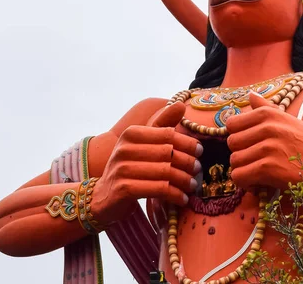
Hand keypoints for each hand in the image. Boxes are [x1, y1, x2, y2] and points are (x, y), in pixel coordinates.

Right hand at [91, 102, 201, 224]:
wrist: (102, 198)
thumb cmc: (129, 167)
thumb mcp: (143, 143)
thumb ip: (162, 124)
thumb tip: (182, 104)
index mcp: (131, 133)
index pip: (167, 134)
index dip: (187, 142)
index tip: (200, 152)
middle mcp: (124, 148)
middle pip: (168, 153)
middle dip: (188, 163)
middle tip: (198, 171)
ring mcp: (122, 169)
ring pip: (165, 172)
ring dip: (184, 180)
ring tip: (193, 185)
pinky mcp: (123, 189)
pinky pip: (158, 189)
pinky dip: (175, 195)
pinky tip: (182, 198)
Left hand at [226, 93, 302, 190]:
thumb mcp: (288, 119)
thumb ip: (266, 107)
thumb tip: (250, 95)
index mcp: (268, 113)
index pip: (232, 124)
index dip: (238, 136)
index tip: (249, 145)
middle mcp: (267, 127)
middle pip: (231, 143)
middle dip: (240, 154)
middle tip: (254, 161)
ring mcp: (267, 147)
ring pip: (234, 161)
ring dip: (244, 170)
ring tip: (258, 173)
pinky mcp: (268, 168)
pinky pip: (239, 176)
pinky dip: (245, 183)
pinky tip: (258, 184)